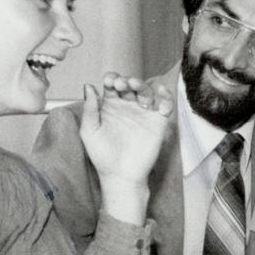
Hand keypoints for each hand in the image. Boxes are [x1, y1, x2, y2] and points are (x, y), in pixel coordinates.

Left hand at [79, 73, 173, 223]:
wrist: (121, 176)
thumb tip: (89, 86)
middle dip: (126, 80)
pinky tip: (160, 94)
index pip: (112, 85)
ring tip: (135, 86)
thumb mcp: (89, 131)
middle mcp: (127, 107)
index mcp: (110, 107)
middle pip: (130, 85)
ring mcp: (143, 114)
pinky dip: (166, 97)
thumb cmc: (103, 156)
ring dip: (142, 85)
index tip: (109, 81)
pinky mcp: (157, 123)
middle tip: (121, 84)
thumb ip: (89, 109)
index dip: (112, 79)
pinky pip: (165, 105)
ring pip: (146, 92)